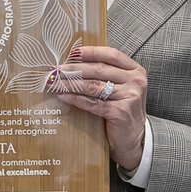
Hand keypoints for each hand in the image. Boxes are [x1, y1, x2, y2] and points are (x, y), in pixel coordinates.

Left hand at [47, 46, 149, 171]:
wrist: (135, 139)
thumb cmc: (124, 110)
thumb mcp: (122, 88)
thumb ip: (107, 75)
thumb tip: (75, 63)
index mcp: (135, 70)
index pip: (111, 55)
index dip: (91, 52)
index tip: (72, 52)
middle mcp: (135, 81)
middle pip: (99, 69)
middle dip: (74, 68)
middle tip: (56, 69)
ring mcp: (128, 96)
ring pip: (93, 85)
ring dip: (70, 83)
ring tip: (55, 81)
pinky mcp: (119, 112)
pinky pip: (91, 103)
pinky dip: (74, 98)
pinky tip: (62, 95)